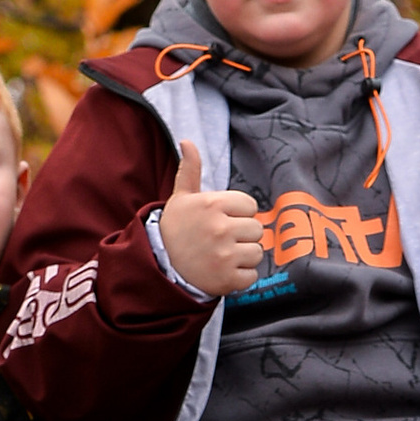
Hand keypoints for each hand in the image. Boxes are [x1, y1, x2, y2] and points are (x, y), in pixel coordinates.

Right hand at [158, 140, 272, 300]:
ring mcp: (225, 255)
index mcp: (213, 205)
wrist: (162, 266)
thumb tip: (186, 141)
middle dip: (243, 235)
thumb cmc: (177, 228)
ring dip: (244, 256)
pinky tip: (223, 271)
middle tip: (222, 240)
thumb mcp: (181, 198)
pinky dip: (241, 276)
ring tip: (223, 255)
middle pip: (256, 229)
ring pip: (257, 252)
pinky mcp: (228, 279)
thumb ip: (190, 170)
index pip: (250, 206)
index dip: (240, 214)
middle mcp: (220, 228)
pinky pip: (252, 275)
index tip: (223, 220)